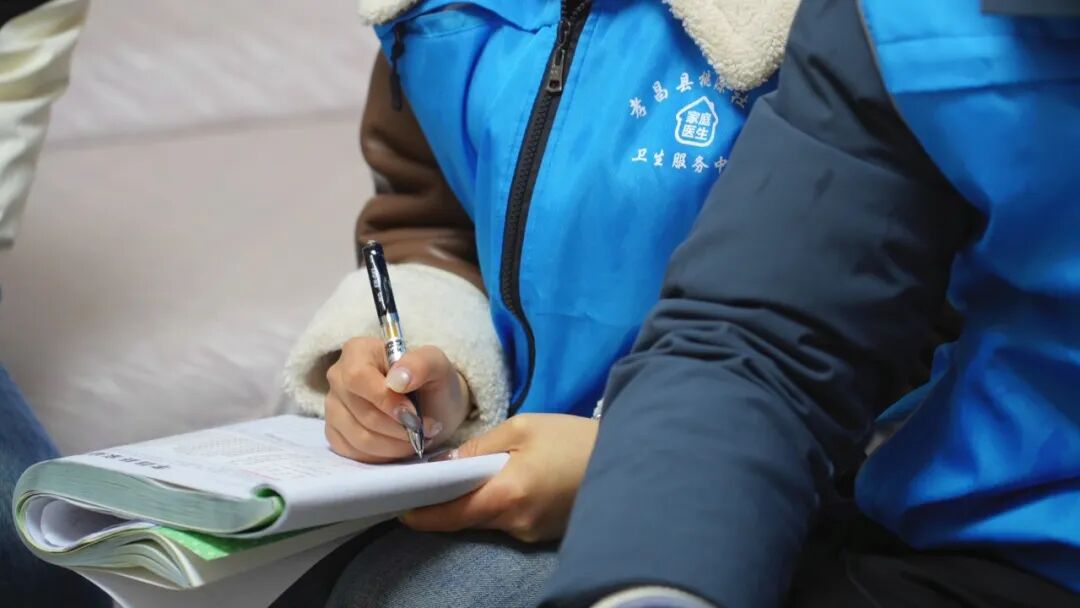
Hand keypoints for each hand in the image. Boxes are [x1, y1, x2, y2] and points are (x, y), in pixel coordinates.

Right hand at [325, 337, 470, 462]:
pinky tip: (401, 445)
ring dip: (395, 444)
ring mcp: (333, 407)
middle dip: (399, 427)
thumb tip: (398, 380)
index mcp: (358, 351)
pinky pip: (355, 453)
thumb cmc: (432, 381)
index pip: (358, 377)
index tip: (413, 414)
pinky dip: (384, 455)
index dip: (385, 400)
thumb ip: (421, 363)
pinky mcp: (336, 433)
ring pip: (359, 437)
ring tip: (418, 437)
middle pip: (361, 412)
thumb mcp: (437, 365)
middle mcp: (338, 377)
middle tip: (427, 428)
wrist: (433, 405)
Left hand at [401, 414, 598, 541]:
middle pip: (464, 520)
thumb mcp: (524, 428)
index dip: (420, 513)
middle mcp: (516, 524)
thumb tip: (447, 463)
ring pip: (487, 521)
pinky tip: (506, 482)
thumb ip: (481, 447)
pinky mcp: (544, 534)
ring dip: (474, 501)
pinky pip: (508, 521)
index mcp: (507, 495)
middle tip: (430, 479)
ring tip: (471, 473)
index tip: (399, 504)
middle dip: (446, 502)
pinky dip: (498, 504)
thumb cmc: (575, 439)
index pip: (448, 516)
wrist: (629, 458)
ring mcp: (531, 533)